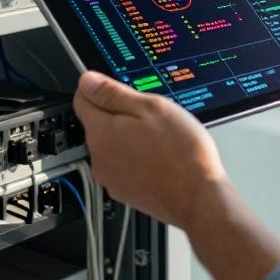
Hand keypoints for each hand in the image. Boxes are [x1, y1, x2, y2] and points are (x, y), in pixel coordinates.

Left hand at [72, 71, 227, 229]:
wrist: (198, 197)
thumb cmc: (180, 152)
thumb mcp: (151, 107)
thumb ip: (114, 94)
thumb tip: (86, 81)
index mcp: (101, 133)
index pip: (81, 99)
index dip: (99, 88)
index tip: (120, 90)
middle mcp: (99, 158)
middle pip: (99, 123)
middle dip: (121, 115)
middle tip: (151, 118)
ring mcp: (110, 178)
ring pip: (113, 144)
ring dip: (130, 137)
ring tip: (159, 140)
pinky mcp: (124, 191)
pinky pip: (123, 165)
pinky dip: (136, 158)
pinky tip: (159, 157)